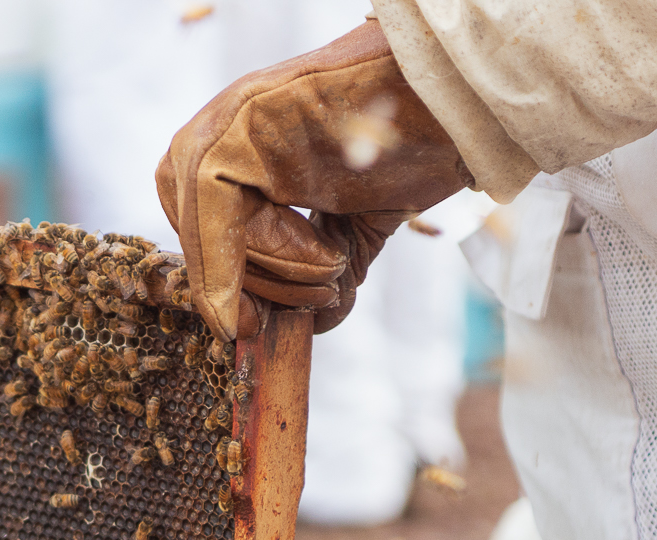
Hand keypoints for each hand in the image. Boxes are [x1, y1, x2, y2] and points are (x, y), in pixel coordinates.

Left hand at [156, 21, 471, 341]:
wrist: (460, 94)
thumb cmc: (415, 144)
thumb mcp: (358, 220)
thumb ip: (329, 268)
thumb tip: (315, 323)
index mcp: (238, 156)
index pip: (199, 238)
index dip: (221, 288)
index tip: (252, 328)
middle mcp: (220, 134)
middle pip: (196, 239)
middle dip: (254, 285)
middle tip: (324, 290)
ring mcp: (225, 122)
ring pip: (206, 229)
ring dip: (275, 268)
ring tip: (335, 259)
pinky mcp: (239, 118)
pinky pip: (211, 204)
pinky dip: (249, 252)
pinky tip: (321, 258)